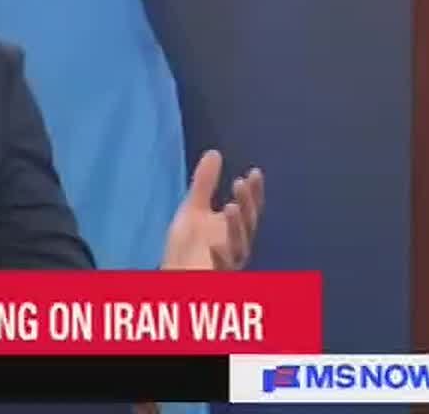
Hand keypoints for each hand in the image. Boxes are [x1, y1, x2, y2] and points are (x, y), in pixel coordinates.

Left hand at [162, 150, 263, 269]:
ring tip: (230, 206)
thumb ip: (204, 184)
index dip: (253, 192)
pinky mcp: (211, 276)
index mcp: (233, 229)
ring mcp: (225, 262)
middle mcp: (235, 246)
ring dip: (236, 227)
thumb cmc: (188, 244)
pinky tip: (214, 246)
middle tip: (240, 183)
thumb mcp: (194, 209)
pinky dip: (219, 258)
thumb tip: (214, 153)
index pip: (249, 208)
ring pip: (238, 246)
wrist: (174, 275)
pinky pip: (218, 270)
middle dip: (246, 205)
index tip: (254, 172)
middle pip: (246, 225)